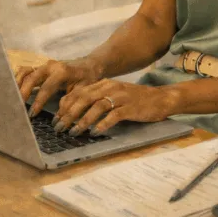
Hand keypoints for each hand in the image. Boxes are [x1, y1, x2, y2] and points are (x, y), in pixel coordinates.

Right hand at [15, 58, 101, 116]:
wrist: (89, 65)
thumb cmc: (87, 79)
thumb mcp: (82, 91)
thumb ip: (70, 101)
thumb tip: (58, 117)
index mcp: (61, 71)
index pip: (45, 88)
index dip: (38, 102)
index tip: (31, 114)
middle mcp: (50, 66)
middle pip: (31, 78)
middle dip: (23, 93)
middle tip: (17, 107)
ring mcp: (43, 65)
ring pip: (25, 72)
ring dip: (17, 84)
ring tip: (12, 99)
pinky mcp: (40, 67)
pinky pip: (26, 71)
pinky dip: (18, 79)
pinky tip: (14, 91)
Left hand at [52, 80, 180, 136]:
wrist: (160, 98)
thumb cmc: (135, 100)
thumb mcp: (114, 95)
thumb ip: (97, 99)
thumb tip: (74, 111)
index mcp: (104, 83)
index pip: (78, 92)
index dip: (65, 105)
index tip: (56, 118)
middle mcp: (110, 87)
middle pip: (84, 98)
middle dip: (68, 114)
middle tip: (59, 128)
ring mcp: (120, 97)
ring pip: (96, 106)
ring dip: (82, 120)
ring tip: (73, 132)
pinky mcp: (130, 108)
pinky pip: (112, 116)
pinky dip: (101, 125)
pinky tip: (94, 133)